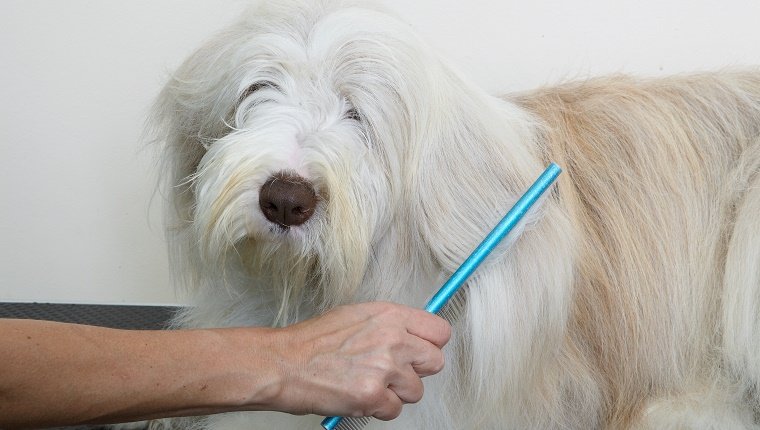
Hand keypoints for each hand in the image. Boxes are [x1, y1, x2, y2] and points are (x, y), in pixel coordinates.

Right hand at [266, 302, 450, 419]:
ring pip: (416, 391)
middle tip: (393, 372)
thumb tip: (412, 335)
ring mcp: (384, 368)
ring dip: (395, 393)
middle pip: (435, 362)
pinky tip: (359, 395)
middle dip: (417, 371)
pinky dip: (378, 409)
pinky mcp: (373, 396)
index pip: (439, 332)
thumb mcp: (356, 316)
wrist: (284, 364)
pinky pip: (394, 410)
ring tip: (368, 383)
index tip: (418, 351)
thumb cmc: (313, 341)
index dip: (430, 345)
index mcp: (390, 315)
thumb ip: (389, 324)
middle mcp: (393, 339)